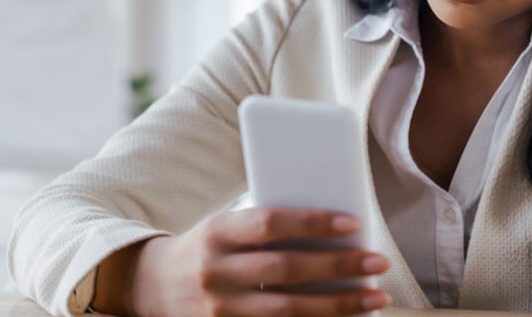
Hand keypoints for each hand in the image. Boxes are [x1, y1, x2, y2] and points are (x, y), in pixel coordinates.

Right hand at [128, 207, 391, 316]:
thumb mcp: (225, 227)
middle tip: (377, 262)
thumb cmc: (207, 248)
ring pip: (287, 311)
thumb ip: (265, 228)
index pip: (269, 223)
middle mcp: (215, 272)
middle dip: (337, 267)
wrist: (153, 287)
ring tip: (375, 297)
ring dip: (338, 306)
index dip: (312, 223)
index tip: (352, 223)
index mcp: (217, 232)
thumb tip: (331, 230)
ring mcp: (219, 311)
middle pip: (285, 270)